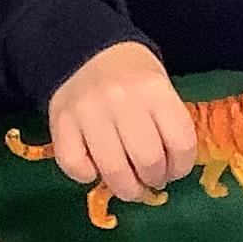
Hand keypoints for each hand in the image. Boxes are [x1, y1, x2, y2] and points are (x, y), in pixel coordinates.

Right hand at [46, 43, 196, 202]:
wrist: (87, 52)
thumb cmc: (132, 79)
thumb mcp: (160, 91)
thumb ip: (168, 127)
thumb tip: (167, 174)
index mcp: (154, 90)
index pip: (181, 143)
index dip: (181, 168)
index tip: (174, 171)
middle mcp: (121, 99)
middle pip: (148, 161)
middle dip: (153, 180)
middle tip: (150, 179)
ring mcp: (88, 111)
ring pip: (113, 170)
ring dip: (126, 188)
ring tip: (129, 185)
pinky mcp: (61, 122)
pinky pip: (75, 167)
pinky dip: (87, 177)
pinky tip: (95, 168)